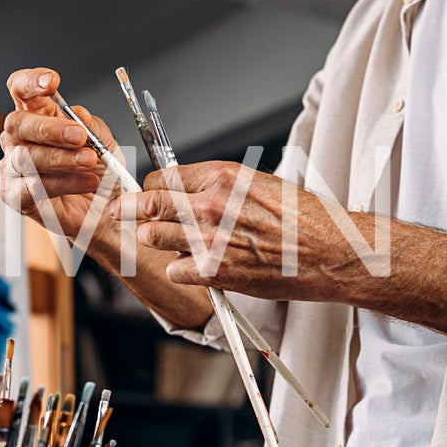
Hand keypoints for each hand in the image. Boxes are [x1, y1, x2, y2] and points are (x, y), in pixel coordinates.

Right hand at [0, 68, 119, 236]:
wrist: (106, 211)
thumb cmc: (99, 172)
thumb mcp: (105, 143)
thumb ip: (93, 127)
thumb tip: (79, 114)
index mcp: (38, 117)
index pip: (21, 90)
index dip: (30, 82)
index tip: (52, 82)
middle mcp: (19, 139)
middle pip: (18, 123)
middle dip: (49, 128)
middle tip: (79, 136)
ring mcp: (13, 167)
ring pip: (25, 157)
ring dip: (61, 158)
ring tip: (90, 162)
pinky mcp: (16, 195)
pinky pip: (31, 187)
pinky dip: (63, 183)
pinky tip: (86, 182)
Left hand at [116, 161, 374, 301]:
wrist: (329, 252)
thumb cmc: (304, 218)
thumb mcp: (261, 183)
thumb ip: (221, 185)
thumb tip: (191, 188)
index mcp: (223, 175)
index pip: (162, 177)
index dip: (151, 187)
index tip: (147, 194)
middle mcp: (211, 203)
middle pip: (146, 203)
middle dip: (128, 209)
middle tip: (117, 213)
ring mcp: (210, 238)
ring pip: (153, 237)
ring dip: (161, 241)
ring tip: (179, 244)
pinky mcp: (214, 271)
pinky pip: (175, 269)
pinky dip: (183, 270)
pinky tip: (201, 267)